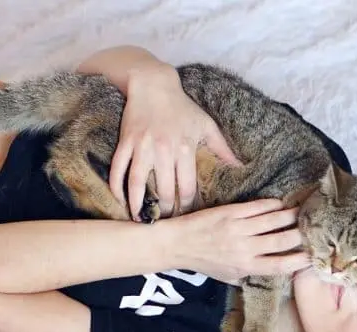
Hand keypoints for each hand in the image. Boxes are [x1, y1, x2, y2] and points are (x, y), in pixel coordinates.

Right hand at [110, 65, 241, 220]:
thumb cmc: (182, 106)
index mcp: (185, 149)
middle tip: (165, 222)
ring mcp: (142, 147)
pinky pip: (118, 169)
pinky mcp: (126, 142)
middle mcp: (164, 150)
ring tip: (140, 220)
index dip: (186, 207)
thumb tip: (239, 167)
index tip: (186, 217)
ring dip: (138, 205)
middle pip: (164, 191)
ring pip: (138, 184)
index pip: (186, 188)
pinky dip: (117, 186)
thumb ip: (223, 149)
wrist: (154, 84)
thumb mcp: (206, 125)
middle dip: (165, 211)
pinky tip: (119, 200)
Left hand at [164, 199, 310, 283]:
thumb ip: (251, 274)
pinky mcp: (231, 213)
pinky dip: (274, 205)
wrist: (177, 244)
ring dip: (292, 216)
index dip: (301, 260)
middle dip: (302, 234)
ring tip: (303, 212)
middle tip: (314, 228)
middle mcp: (245, 249)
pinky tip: (281, 204)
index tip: (314, 255)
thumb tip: (274, 271)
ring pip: (275, 221)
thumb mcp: (228, 277)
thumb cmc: (204, 262)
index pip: (281, 266)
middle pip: (283, 241)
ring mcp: (239, 230)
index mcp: (246, 268)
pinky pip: (259, 207)